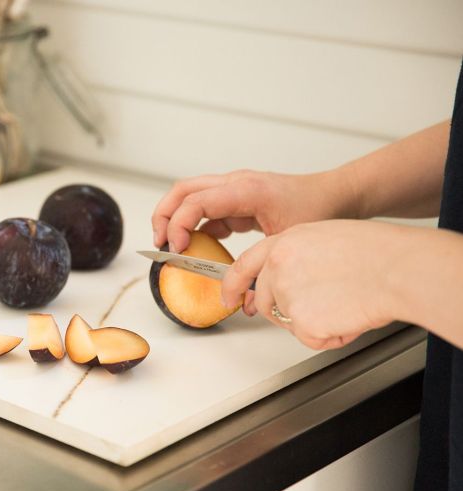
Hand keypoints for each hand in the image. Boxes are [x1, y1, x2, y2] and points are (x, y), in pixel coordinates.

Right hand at [151, 169, 355, 252]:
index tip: (177, 249)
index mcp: (246, 189)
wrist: (336, 194)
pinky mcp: (236, 198)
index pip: (197, 201)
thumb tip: (243, 301)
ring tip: (170, 245)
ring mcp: (234, 187)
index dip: (179, 225)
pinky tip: (196, 245)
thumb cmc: (319, 210)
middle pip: (183, 190)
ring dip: (174, 217)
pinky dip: (194, 224)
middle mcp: (236, 183)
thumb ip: (262, 271)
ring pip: (189, 194)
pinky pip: (205, 206)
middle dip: (164, 216)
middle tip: (160, 244)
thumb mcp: (288, 242)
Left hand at [221, 220, 407, 349]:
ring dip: (314, 320)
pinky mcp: (301, 322)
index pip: (244, 266)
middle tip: (321, 304)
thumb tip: (292, 278)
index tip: (228, 296)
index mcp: (283, 243)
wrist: (397, 270)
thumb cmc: (376, 252)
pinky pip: (311, 338)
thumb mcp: (324, 238)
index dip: (232, 284)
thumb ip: (297, 256)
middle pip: (266, 301)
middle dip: (288, 309)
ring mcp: (286, 295)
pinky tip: (349, 314)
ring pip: (290, 321)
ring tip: (344, 301)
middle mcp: (278, 268)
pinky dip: (332, 335)